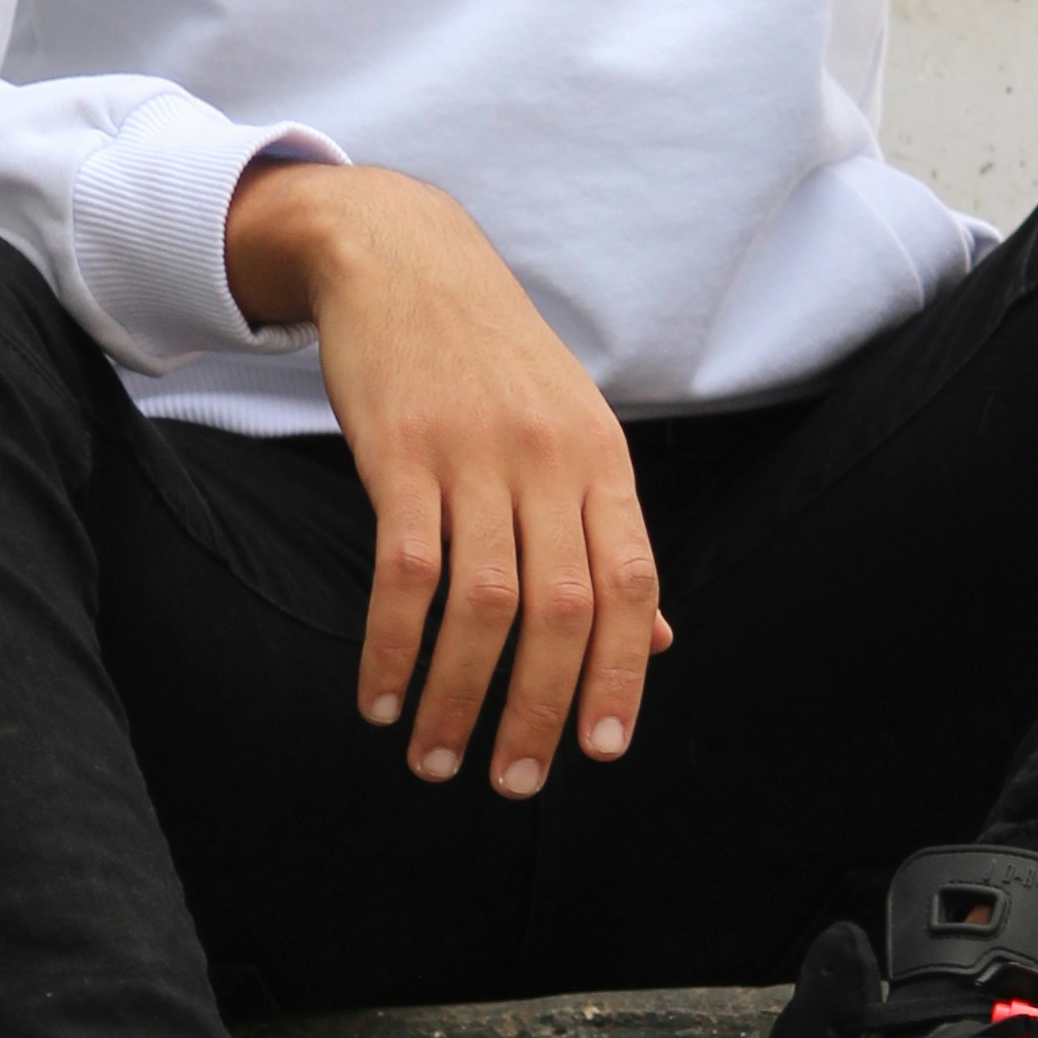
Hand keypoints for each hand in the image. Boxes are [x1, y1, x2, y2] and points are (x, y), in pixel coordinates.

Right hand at [224, 163, 669, 790]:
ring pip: (484, 603)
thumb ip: (608, 534)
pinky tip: (380, 698)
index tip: (601, 751)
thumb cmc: (491, 360)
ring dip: (458, 696)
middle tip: (516, 782)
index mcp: (601, 459)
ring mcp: (474, 454)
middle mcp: (548, 459)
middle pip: (563, 609)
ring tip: (436, 760)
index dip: (621, 675)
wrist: (402, 256)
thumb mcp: (573, 432)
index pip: (631, 584)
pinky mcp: (400, 451)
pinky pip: (404, 571)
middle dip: (541, 710)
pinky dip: (393, 647)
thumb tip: (656, 641)